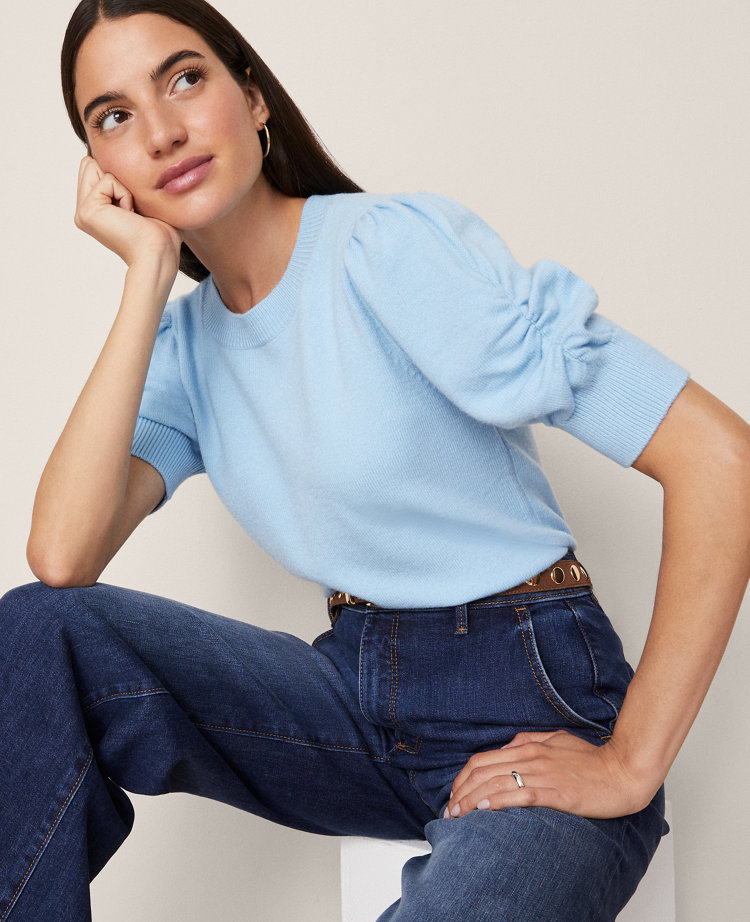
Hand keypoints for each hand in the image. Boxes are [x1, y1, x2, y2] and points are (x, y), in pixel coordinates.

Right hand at [74, 156, 181, 275]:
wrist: (159, 253)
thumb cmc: (159, 233)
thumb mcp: (140, 201)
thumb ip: (124, 182)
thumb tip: (122, 162)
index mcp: (94, 210)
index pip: (94, 166)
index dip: (118, 175)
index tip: (133, 206)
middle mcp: (84, 211)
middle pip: (89, 163)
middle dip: (115, 177)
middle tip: (131, 208)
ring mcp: (83, 212)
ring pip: (94, 166)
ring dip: (121, 186)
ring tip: (130, 212)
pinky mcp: (88, 210)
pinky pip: (107, 180)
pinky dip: (125, 194)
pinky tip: (129, 216)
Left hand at [445, 730, 658, 820]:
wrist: (622, 771)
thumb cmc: (592, 759)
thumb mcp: (556, 740)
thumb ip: (531, 741)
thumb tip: (510, 745)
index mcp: (528, 747)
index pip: (483, 760)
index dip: (462, 778)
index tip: (454, 794)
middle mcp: (530, 758)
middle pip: (482, 772)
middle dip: (459, 792)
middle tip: (448, 810)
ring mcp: (542, 774)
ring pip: (495, 785)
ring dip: (470, 801)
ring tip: (457, 816)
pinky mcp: (555, 793)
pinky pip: (519, 796)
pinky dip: (496, 802)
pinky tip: (482, 811)